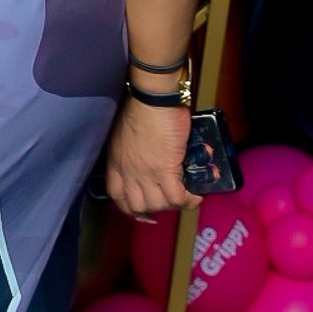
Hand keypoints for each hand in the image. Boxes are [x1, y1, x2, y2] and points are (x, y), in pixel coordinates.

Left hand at [104, 96, 198, 218]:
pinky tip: (196, 195)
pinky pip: (176, 197)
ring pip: (158, 204)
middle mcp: (127, 172)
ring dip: (173, 204)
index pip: (118, 196)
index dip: (130, 208)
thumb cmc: (141, 108)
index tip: (142, 212)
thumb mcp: (126, 135)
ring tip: (185, 196)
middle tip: (168, 201)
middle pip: (137, 206)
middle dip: (155, 208)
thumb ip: (133, 151)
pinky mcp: (165, 170)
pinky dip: (188, 200)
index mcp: (116, 163)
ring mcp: (145, 173)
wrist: (153, 100)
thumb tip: (150, 156)